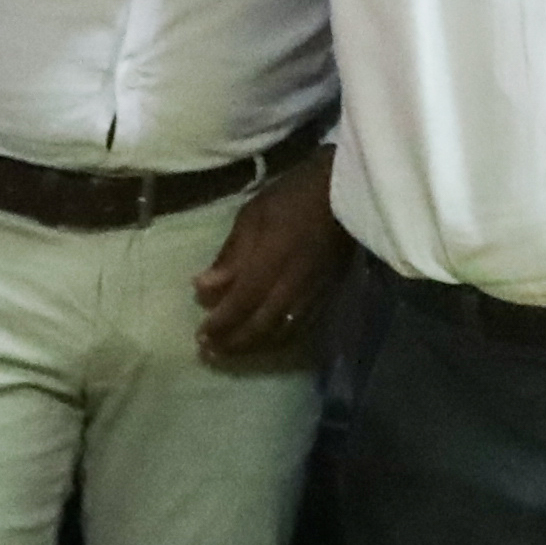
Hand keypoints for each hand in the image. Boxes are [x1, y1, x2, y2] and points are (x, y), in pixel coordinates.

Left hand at [191, 161, 341, 374]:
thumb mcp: (252, 215)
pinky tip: (267, 340)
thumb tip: (203, 287)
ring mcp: (314, 294)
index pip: (241, 304)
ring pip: (283, 334)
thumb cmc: (293, 197)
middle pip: (261, 327)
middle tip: (211, 351)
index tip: (200, 337)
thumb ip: (230, 254)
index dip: (220, 325)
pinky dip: (281, 340)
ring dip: (256, 347)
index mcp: (271, 262)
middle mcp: (293, 286)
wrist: (345, 193)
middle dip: (234, 343)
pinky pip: (303, 329)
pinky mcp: (329, 296)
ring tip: (234, 351)